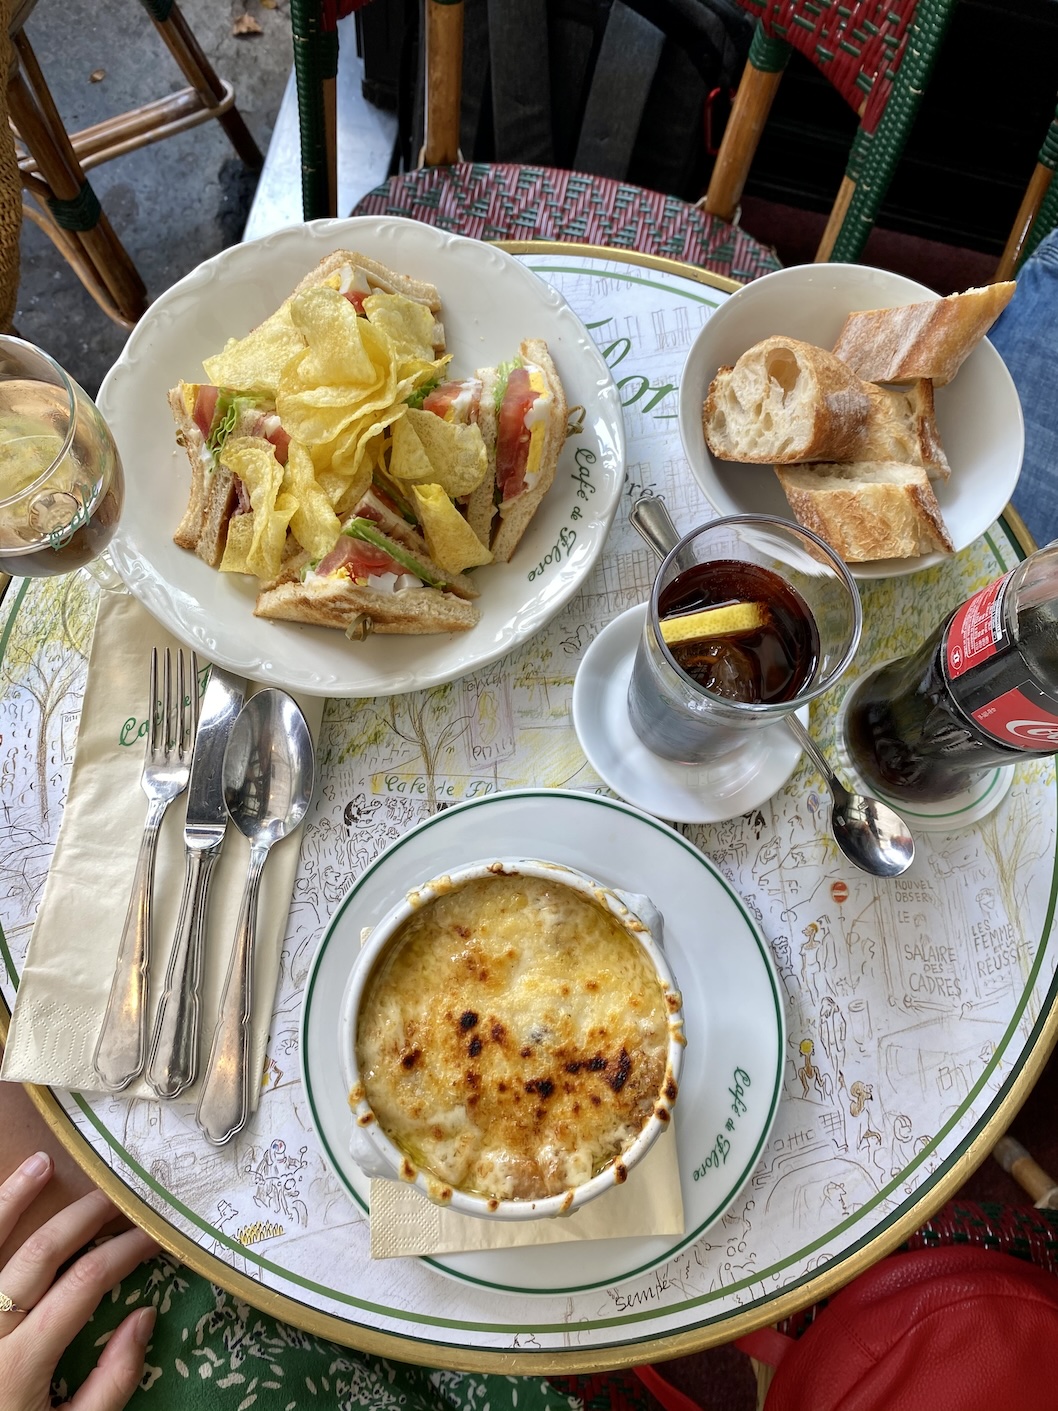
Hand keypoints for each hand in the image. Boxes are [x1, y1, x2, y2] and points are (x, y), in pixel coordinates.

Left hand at [0, 1151, 160, 1410]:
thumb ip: (111, 1382)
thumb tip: (145, 1317)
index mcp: (20, 1364)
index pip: (85, 1283)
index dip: (124, 1250)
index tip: (154, 1233)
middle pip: (39, 1253)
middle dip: (83, 1216)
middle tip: (118, 1192)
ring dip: (12, 1200)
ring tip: (40, 1164)